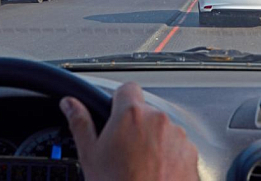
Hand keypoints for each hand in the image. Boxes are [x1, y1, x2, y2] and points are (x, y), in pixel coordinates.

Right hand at [60, 82, 198, 180]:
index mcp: (131, 114)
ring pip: (162, 130)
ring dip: (153, 141)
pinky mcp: (191, 154)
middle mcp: (158, 119)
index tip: (115, 115)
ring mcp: (178, 137)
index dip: (119, 101)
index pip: (127, 88)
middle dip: (135, 126)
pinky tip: (156, 174)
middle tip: (123, 151)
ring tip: (140, 167)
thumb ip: (80, 123)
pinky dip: (168, 156)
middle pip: (145, 112)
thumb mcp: (90, 156)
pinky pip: (177, 147)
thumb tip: (69, 104)